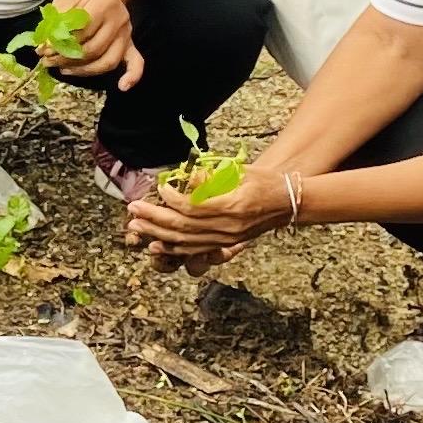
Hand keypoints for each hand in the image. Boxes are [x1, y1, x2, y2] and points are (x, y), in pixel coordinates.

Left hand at [52, 0, 143, 89]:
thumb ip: (57, 22)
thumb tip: (45, 46)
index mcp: (104, 5)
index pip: (81, 33)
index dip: (59, 44)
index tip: (42, 49)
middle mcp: (119, 20)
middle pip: (94, 49)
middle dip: (67, 59)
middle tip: (48, 60)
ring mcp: (126, 33)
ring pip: (108, 60)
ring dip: (84, 71)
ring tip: (63, 70)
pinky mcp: (129, 42)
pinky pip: (135, 61)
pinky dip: (132, 75)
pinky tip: (123, 86)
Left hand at [124, 168, 289, 267]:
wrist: (289, 202)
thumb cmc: (266, 182)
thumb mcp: (242, 172)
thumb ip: (213, 177)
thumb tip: (186, 178)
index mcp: (232, 207)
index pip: (193, 207)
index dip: (172, 199)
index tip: (160, 188)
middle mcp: (228, 228)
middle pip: (183, 227)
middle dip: (153, 219)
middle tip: (132, 210)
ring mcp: (227, 239)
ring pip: (185, 242)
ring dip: (157, 235)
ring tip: (135, 227)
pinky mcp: (226, 244)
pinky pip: (194, 250)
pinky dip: (173, 249)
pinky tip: (154, 246)